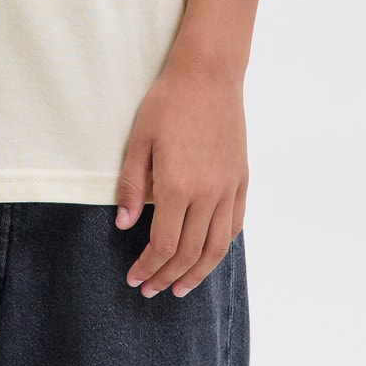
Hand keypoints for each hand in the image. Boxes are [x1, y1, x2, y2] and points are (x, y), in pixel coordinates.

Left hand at [114, 48, 247, 297]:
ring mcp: (228, 188)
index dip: (148, 267)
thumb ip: (132, 186)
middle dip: (168, 277)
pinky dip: (221, 247)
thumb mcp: (138, 141)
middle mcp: (207, 194)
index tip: (135, 278)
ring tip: (181, 288)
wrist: (208, 75)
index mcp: (177, 186)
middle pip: (190, 253)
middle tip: (151, 290)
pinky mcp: (241, 179)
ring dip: (198, 273)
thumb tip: (124, 225)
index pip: (163, 245)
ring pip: (217, 247)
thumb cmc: (167, 103)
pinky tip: (208, 255)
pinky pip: (234, 225)